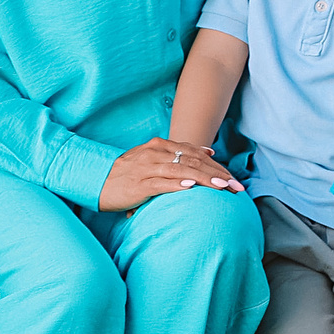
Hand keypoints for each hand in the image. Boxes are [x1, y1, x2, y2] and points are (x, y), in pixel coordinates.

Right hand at [98, 138, 240, 211]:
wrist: (97, 180)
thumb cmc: (128, 173)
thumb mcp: (153, 158)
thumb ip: (178, 154)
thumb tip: (207, 152)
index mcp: (160, 145)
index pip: (195, 154)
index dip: (216, 165)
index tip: (234, 178)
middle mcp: (155, 153)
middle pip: (192, 161)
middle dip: (217, 174)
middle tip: (236, 187)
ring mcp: (146, 168)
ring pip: (181, 171)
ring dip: (203, 179)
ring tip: (222, 186)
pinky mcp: (139, 184)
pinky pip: (161, 183)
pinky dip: (177, 185)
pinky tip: (191, 188)